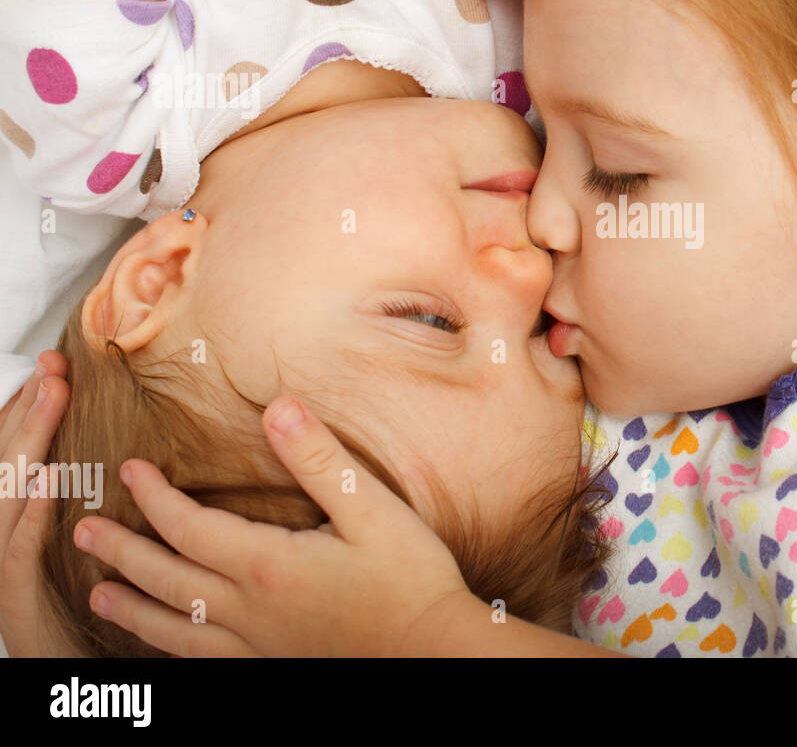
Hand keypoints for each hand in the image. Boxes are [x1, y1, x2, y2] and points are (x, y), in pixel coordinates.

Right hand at [0, 351, 79, 655]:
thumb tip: (94, 452)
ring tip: (53, 396)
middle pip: (6, 458)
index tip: (54, 366)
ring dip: (30, 440)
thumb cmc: (61, 603)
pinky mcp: (11, 590)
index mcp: (5, 514)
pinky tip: (52, 476)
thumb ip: (67, 496)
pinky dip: (33, 509)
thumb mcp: (61, 540)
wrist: (46, 666)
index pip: (11, 449)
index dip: (26, 406)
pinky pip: (20, 543)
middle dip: (27, 408)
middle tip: (56, 366)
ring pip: (8, 489)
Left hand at [74, 396, 475, 655]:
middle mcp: (250, 610)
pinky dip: (171, 650)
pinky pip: (204, 662)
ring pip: (174, 629)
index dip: (153, 497)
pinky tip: (167, 644)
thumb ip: (318, 459)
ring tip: (100, 594)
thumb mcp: (370, 507)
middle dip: (120, 551)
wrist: (433, 650)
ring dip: (131, 608)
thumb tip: (277, 409)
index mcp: (267, 565)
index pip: (188, 527)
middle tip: (85, 530)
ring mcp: (258, 645)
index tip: (130, 472)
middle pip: (165, 578)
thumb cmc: (409, 579)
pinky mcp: (273, 666)